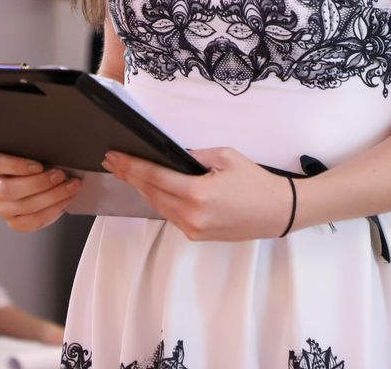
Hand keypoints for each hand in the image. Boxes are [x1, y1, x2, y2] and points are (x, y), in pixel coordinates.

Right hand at [0, 152, 82, 231]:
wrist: (43, 180)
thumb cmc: (38, 161)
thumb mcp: (35, 152)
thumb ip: (38, 151)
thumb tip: (56, 153)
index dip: (17, 166)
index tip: (39, 166)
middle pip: (9, 190)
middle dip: (39, 183)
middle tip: (61, 175)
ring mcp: (2, 207)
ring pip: (24, 207)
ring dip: (52, 197)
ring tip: (70, 187)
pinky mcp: (14, 221)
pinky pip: (32, 221)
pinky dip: (52, 211)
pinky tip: (65, 200)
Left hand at [102, 147, 291, 241]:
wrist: (278, 212)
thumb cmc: (255, 182)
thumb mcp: (225, 156)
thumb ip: (192, 156)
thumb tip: (170, 155)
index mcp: (198, 193)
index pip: (154, 177)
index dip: (131, 166)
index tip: (114, 157)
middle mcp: (191, 215)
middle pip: (151, 193)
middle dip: (130, 176)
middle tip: (112, 161)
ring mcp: (193, 229)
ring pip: (158, 206)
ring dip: (142, 188)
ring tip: (126, 172)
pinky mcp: (197, 235)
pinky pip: (170, 215)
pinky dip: (158, 199)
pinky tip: (150, 187)